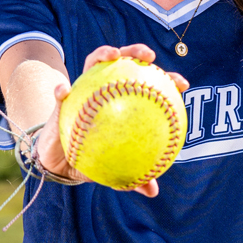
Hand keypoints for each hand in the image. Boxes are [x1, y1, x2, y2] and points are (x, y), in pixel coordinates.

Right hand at [34, 44, 187, 198]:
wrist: (61, 159)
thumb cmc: (92, 158)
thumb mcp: (114, 169)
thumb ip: (133, 176)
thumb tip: (152, 191)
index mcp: (124, 102)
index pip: (149, 85)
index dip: (168, 81)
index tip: (182, 84)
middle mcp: (107, 89)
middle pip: (126, 62)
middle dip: (139, 52)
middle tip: (151, 56)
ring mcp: (85, 89)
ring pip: (95, 62)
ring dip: (103, 53)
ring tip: (112, 54)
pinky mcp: (63, 98)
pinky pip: (60, 91)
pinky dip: (61, 90)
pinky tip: (63, 92)